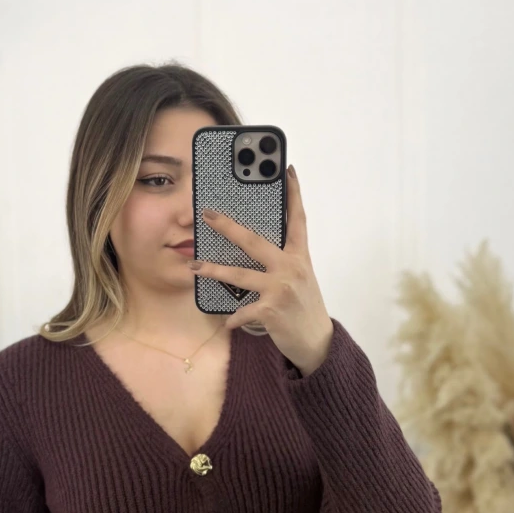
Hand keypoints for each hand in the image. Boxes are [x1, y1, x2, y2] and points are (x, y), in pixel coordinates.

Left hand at [190, 163, 333, 375]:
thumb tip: (255, 245)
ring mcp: (280, 288)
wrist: (318, 342)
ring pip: (239, 274)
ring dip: (213, 270)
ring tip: (195, 267)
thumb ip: (283, 259)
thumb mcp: (300, 277)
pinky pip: (242, 310)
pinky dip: (233, 316)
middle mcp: (291, 267)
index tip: (288, 170)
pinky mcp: (271, 310)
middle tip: (207, 214)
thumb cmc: (304, 307)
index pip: (297, 219)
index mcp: (299, 256)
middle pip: (254, 240)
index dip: (293, 194)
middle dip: (228, 226)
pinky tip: (226, 320)